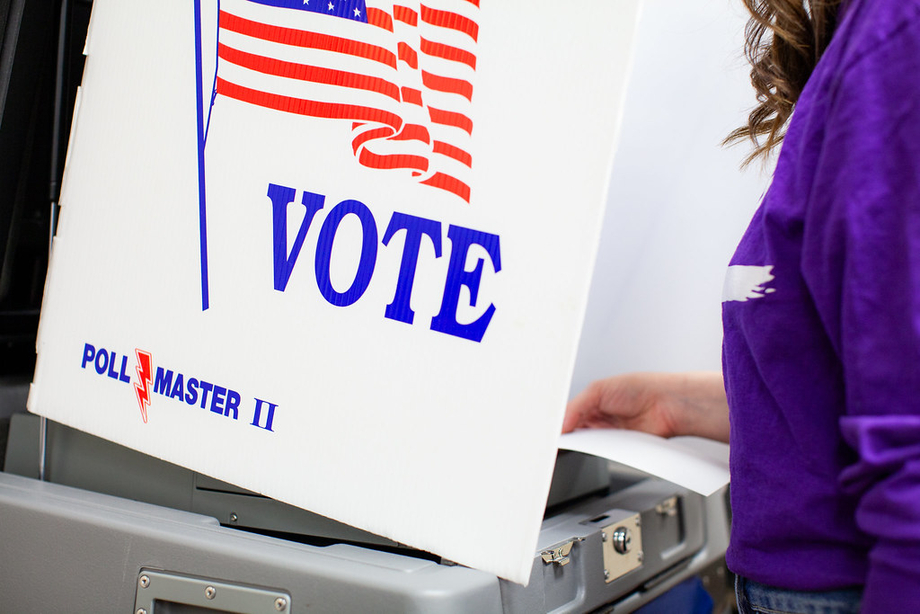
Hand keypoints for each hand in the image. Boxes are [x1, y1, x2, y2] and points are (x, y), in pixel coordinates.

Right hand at [563, 372, 729, 442]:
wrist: (665, 404)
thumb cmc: (640, 388)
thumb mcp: (599, 389)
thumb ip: (576, 406)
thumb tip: (560, 422)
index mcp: (592, 401)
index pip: (568, 414)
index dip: (559, 422)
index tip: (549, 429)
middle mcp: (599, 417)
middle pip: (574, 430)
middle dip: (566, 433)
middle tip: (558, 436)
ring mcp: (609, 433)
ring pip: (586, 442)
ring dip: (580, 442)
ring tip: (576, 439)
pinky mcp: (619, 446)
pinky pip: (602, 451)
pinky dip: (595, 450)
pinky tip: (592, 446)